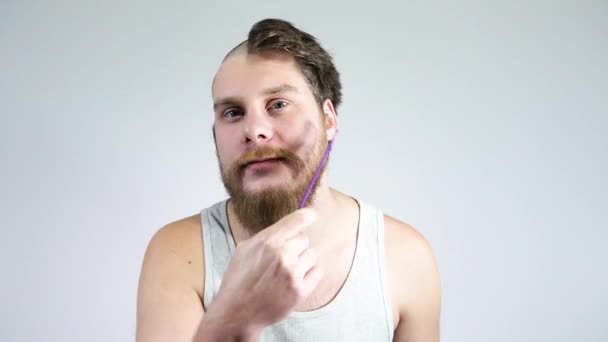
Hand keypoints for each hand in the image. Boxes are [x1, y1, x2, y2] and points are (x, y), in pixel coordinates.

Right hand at [208, 208, 322, 334]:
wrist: (236, 313)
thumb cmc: (238, 281)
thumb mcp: (243, 251)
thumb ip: (265, 237)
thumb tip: (286, 227)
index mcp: (267, 241)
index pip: (297, 220)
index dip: (307, 216)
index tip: (311, 216)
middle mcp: (282, 254)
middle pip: (305, 239)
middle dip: (296, 248)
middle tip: (283, 261)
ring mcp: (292, 273)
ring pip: (311, 256)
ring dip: (303, 263)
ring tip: (287, 273)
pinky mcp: (300, 291)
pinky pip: (317, 272)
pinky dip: (310, 276)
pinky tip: (294, 282)